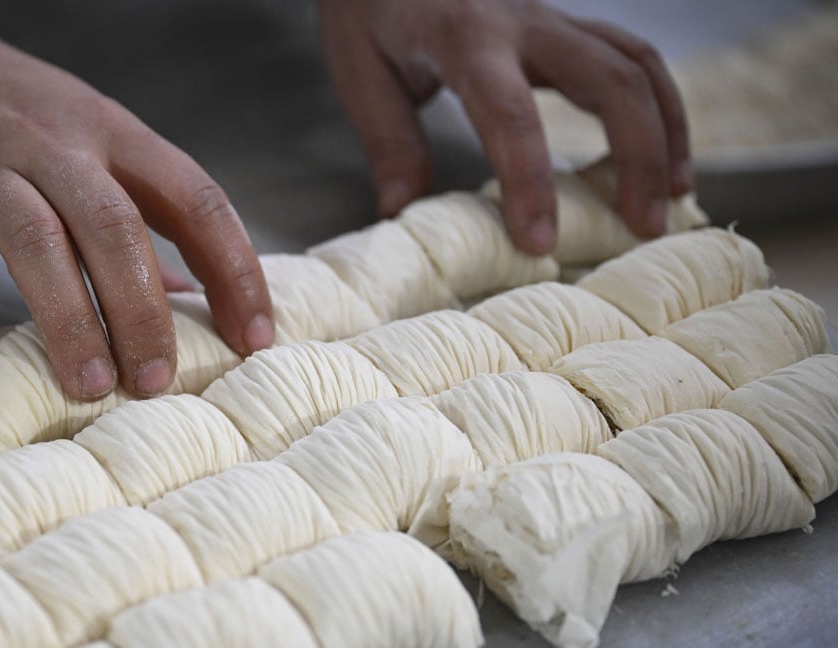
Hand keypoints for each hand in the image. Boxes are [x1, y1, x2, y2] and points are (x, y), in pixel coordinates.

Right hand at [0, 20, 273, 406]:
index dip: (234, 268)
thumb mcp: (94, 142)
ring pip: (36, 244)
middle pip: (113, 226)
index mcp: (114, 135)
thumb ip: (142, 215)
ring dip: (69, 321)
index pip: (194, 198)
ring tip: (91, 388)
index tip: (253, 337)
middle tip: (156, 381)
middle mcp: (55, 149)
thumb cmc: (20, 119)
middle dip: (143, 309)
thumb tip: (195, 300)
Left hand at [318, 0, 691, 252]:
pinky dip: (657, 108)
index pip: (510, 113)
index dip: (530, 181)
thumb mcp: (359, 71)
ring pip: (636, 64)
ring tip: (670, 198)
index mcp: (465, 36)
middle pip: (610, 79)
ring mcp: (552, 19)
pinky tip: (658, 157)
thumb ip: (389, 141)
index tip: (540, 242)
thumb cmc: (370, 8)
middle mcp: (523, 21)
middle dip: (637, 156)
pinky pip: (631, 59)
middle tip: (643, 227)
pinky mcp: (565, 26)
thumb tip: (402, 213)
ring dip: (665, 131)